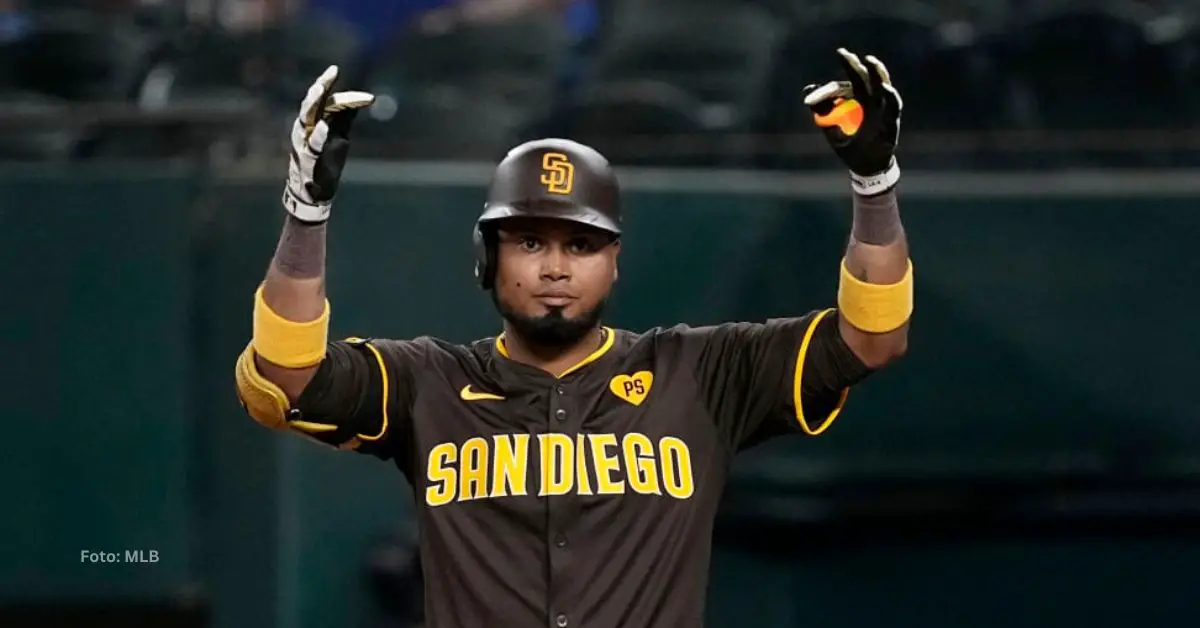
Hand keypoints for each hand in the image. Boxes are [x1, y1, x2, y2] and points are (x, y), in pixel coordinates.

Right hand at [283, 65, 374, 222]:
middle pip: (311, 102)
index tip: (353, 83)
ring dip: (313, 103)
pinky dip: (317, 135)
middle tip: (331, 72)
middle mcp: (306, 128)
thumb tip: (361, 100)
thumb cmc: (325, 160)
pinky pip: (311, 145)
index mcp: (315, 120)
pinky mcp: (307, 159)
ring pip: (304, 119)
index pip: (326, 99)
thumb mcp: (339, 136)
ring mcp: (303, 143)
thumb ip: (345, 118)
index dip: (338, 90)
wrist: (314, 191)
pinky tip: (323, 126)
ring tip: (320, 88)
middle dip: (321, 86)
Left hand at [802, 48, 902, 195]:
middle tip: (844, 54)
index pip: (849, 82)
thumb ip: (822, 111)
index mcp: (857, 101)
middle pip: (865, 79)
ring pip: (882, 86)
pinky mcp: (891, 121)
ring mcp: (882, 110)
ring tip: (869, 61)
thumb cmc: (849, 146)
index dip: (844, 70)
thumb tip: (808, 92)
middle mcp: (871, 101)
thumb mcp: (830, 128)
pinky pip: (893, 106)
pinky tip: (885, 89)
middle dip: (856, 65)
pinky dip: (890, 97)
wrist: (864, 167)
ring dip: (877, 73)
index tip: (839, 54)